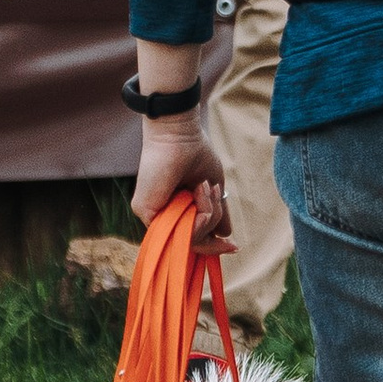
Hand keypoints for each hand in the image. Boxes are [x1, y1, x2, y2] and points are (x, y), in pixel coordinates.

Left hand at [133, 111, 230, 235]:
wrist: (179, 135)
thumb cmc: (194, 155)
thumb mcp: (213, 189)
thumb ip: (217, 213)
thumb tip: (226, 234)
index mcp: (175, 214)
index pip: (193, 241)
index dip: (213, 246)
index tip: (234, 246)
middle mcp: (163, 219)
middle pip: (196, 242)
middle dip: (213, 220)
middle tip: (214, 192)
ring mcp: (154, 218)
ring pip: (193, 239)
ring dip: (208, 213)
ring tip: (204, 186)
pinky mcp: (148, 215)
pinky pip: (184, 234)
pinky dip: (200, 214)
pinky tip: (199, 191)